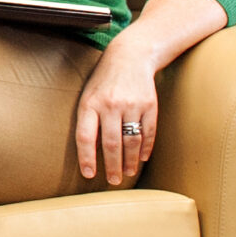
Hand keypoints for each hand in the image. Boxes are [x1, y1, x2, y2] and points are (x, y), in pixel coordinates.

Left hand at [72, 39, 157, 182]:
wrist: (130, 56)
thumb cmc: (104, 81)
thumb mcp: (88, 95)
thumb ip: (88, 120)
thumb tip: (89, 153)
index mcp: (90, 103)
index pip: (85, 137)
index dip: (86, 158)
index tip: (89, 175)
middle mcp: (110, 105)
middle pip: (111, 144)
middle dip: (112, 166)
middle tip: (114, 181)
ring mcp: (132, 105)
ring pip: (131, 141)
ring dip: (130, 161)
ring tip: (128, 173)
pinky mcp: (150, 105)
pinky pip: (148, 133)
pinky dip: (145, 148)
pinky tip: (142, 158)